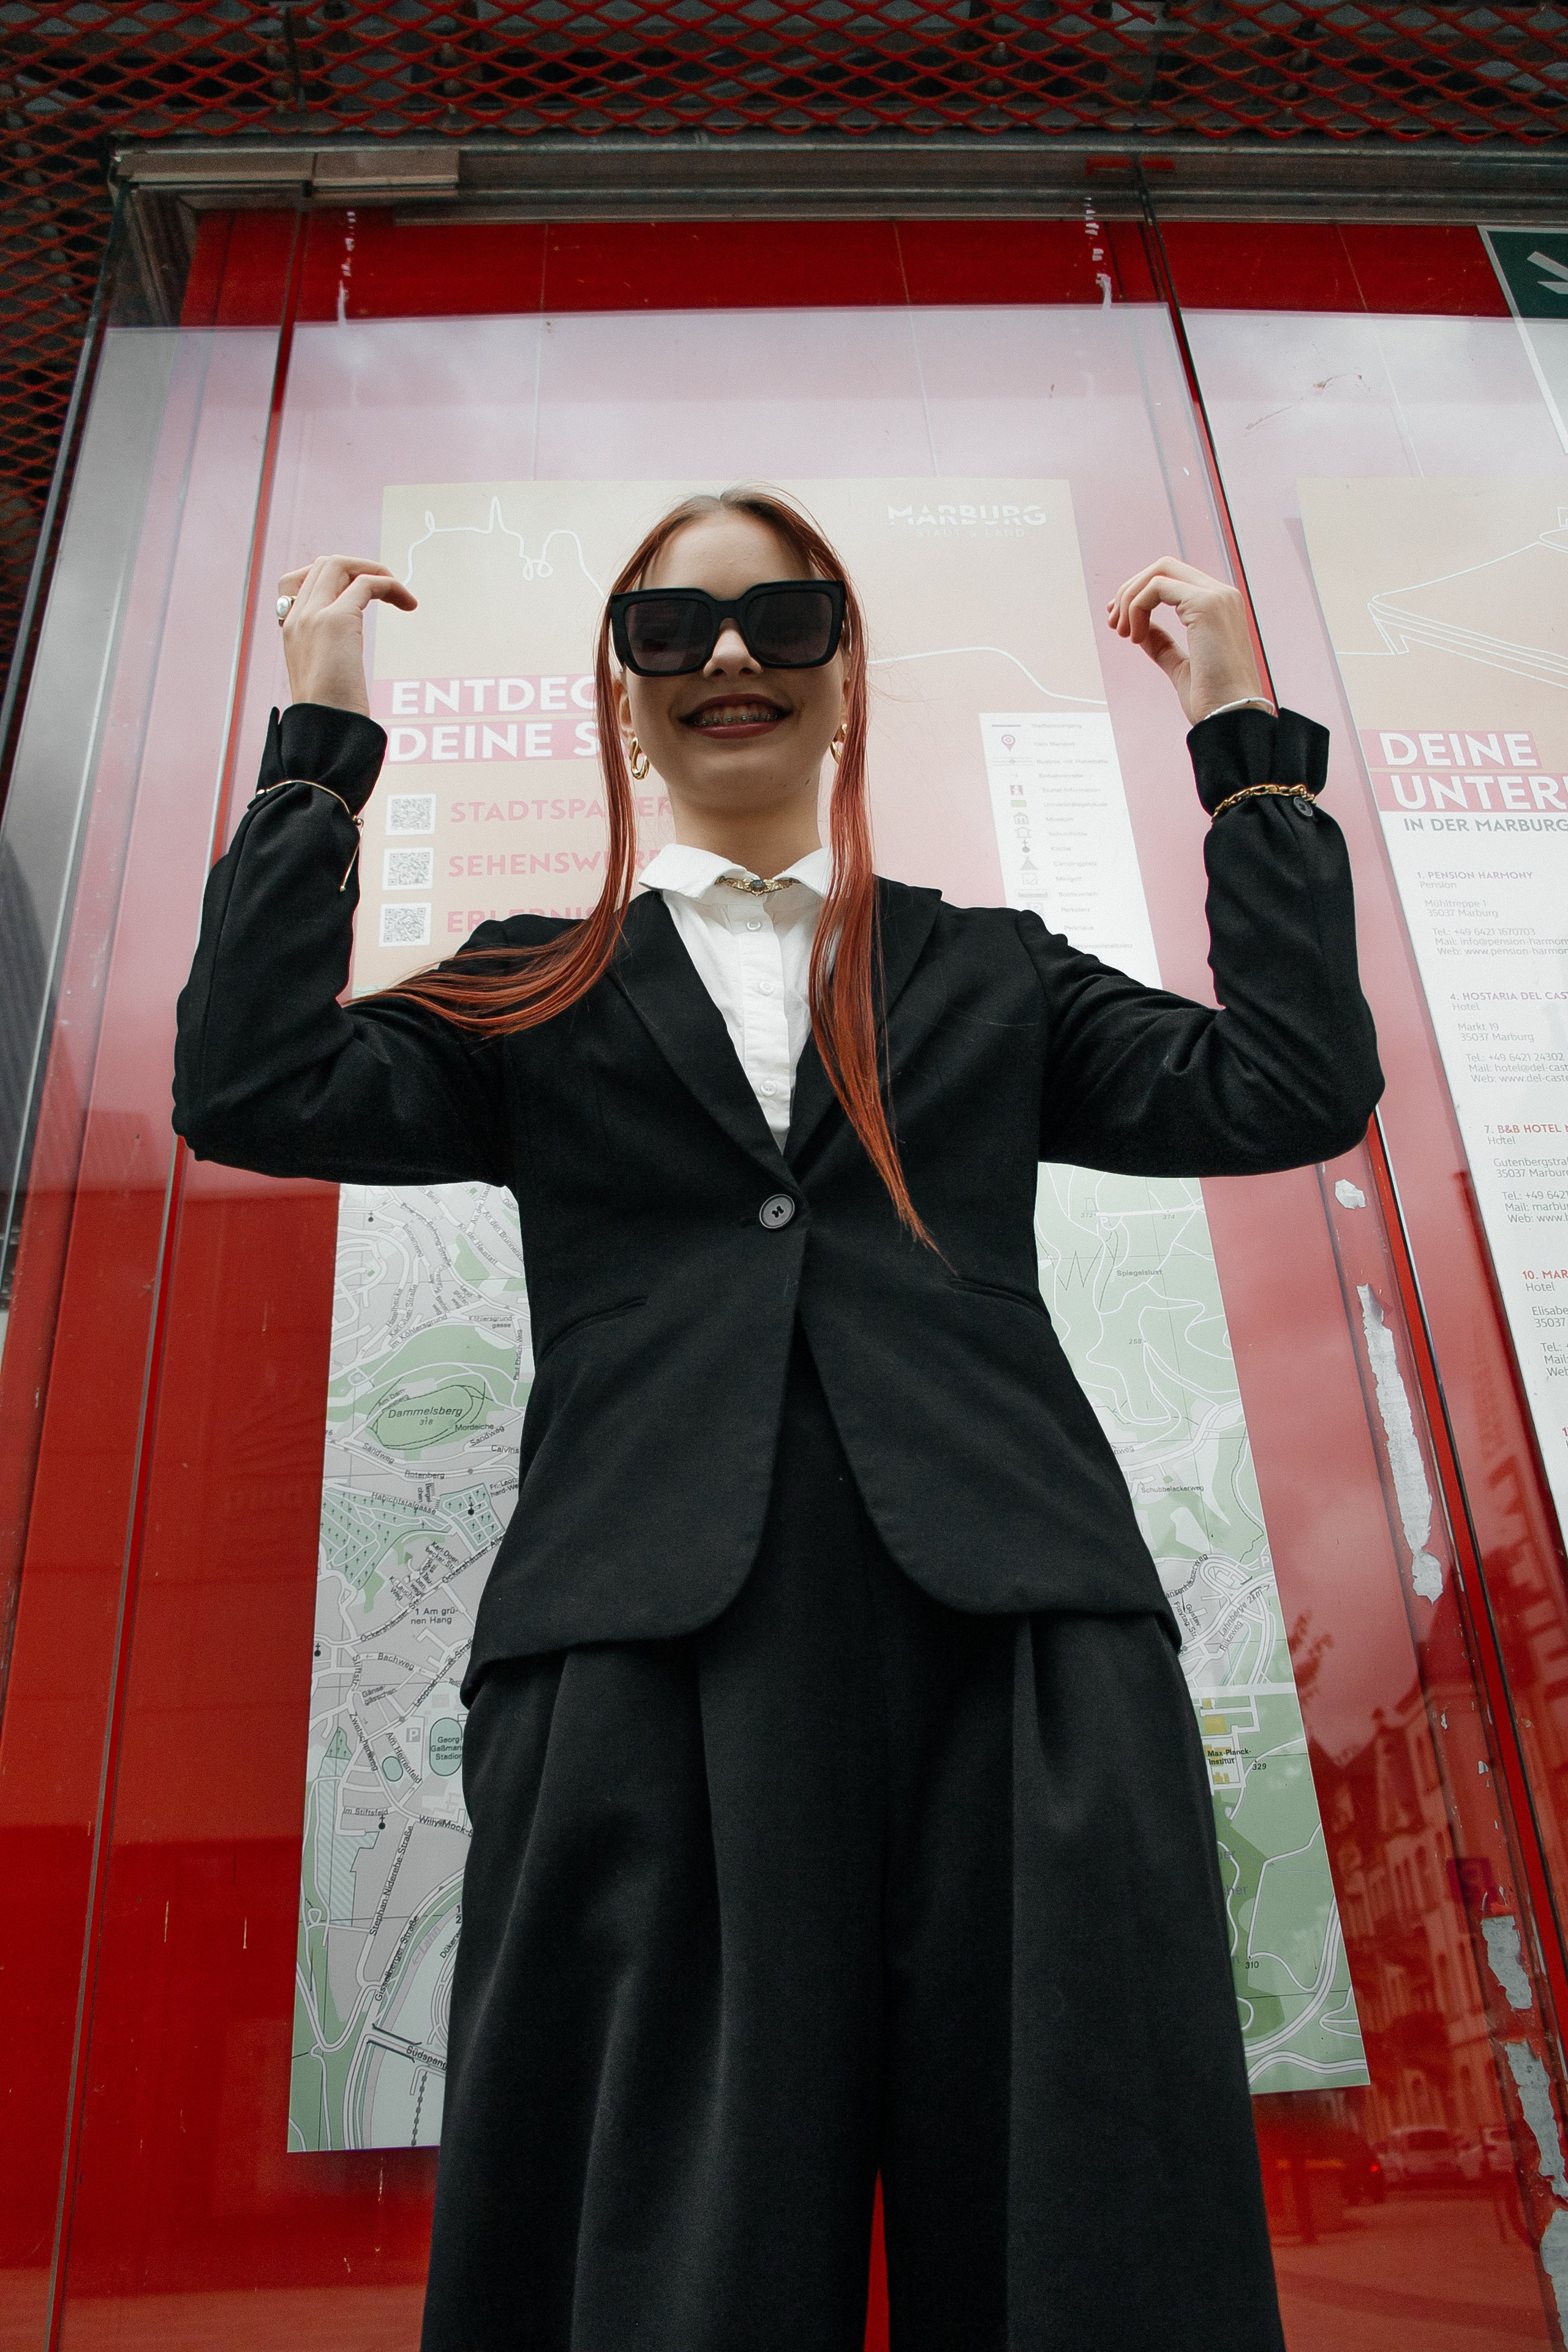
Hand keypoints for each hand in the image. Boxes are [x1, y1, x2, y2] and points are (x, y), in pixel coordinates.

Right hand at [276, 555, 417, 715]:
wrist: (324, 734)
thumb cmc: (328, 718)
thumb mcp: (320, 680)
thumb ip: (325, 656)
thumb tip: (343, 660)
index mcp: (289, 630)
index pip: (298, 580)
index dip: (331, 578)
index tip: (358, 593)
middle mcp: (296, 617)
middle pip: (323, 565)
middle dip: (358, 568)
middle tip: (386, 589)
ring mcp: (313, 616)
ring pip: (339, 565)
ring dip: (373, 570)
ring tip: (399, 593)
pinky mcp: (337, 621)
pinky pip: (367, 584)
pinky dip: (390, 586)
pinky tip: (409, 604)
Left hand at [1106, 557, 1265, 725]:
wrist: (1230, 718)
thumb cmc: (1212, 701)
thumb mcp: (1180, 666)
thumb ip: (1162, 643)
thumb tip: (1140, 628)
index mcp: (1220, 607)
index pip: (1174, 580)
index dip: (1140, 594)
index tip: (1119, 621)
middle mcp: (1222, 595)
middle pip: (1164, 567)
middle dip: (1131, 590)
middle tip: (1113, 623)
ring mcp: (1216, 596)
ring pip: (1158, 573)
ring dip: (1129, 600)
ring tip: (1122, 632)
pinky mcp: (1206, 604)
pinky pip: (1156, 588)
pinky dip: (1136, 607)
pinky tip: (1135, 637)